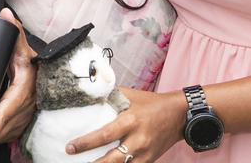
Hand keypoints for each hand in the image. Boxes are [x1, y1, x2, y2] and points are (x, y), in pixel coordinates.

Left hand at [0, 8, 37, 161]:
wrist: (53, 80)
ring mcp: (20, 122)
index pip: (2, 116)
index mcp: (21, 95)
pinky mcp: (17, 127)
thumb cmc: (35, 67)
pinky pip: (1, 138)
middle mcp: (21, 112)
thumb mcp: (24, 50)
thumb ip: (15, 32)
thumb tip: (4, 13)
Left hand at [67, 88, 183, 161]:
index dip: (86, 143)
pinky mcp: (150, 160)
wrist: (179, 115)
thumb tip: (89, 95)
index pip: (105, 135)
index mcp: (131, 121)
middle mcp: (138, 139)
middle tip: (76, 161)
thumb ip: (111, 96)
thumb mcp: (131, 95)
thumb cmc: (151, 103)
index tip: (71, 147)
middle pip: (113, 159)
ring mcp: (145, 153)